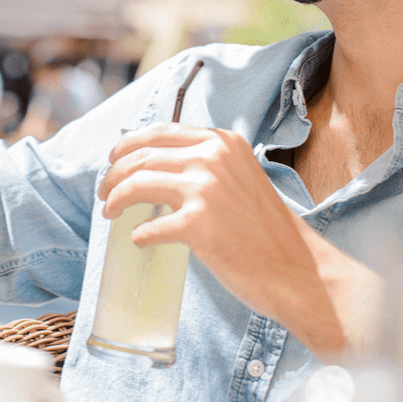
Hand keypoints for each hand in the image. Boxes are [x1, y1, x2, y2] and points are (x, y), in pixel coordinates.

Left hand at [97, 123, 355, 355]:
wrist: (298, 269)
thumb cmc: (266, 230)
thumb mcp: (240, 177)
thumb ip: (207, 166)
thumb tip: (156, 168)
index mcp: (222, 142)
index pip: (158, 131)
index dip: (127, 146)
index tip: (113, 161)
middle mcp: (212, 157)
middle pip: (140, 156)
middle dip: (113, 174)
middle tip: (104, 193)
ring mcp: (204, 190)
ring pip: (136, 185)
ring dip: (115, 199)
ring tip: (109, 212)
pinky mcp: (198, 225)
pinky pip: (149, 228)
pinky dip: (138, 235)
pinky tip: (139, 241)